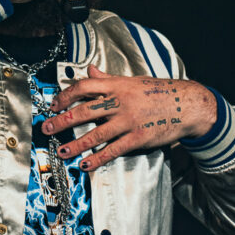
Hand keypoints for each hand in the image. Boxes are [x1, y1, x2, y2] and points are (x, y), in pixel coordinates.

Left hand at [42, 65, 216, 169]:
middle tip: (46, 128)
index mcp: (118, 85)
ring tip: (62, 151)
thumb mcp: (133, 81)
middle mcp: (120, 101)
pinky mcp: (138, 137)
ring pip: (96, 133)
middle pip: (84, 111)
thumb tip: (91, 70)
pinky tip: (86, 163)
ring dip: (76, 143)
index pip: (85, 87)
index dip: (66, 95)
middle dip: (62, 121)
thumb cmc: (159, 92)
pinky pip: (113, 149)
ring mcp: (129, 120)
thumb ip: (109, 79)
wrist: (188, 105)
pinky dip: (98, 157)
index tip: (54, 104)